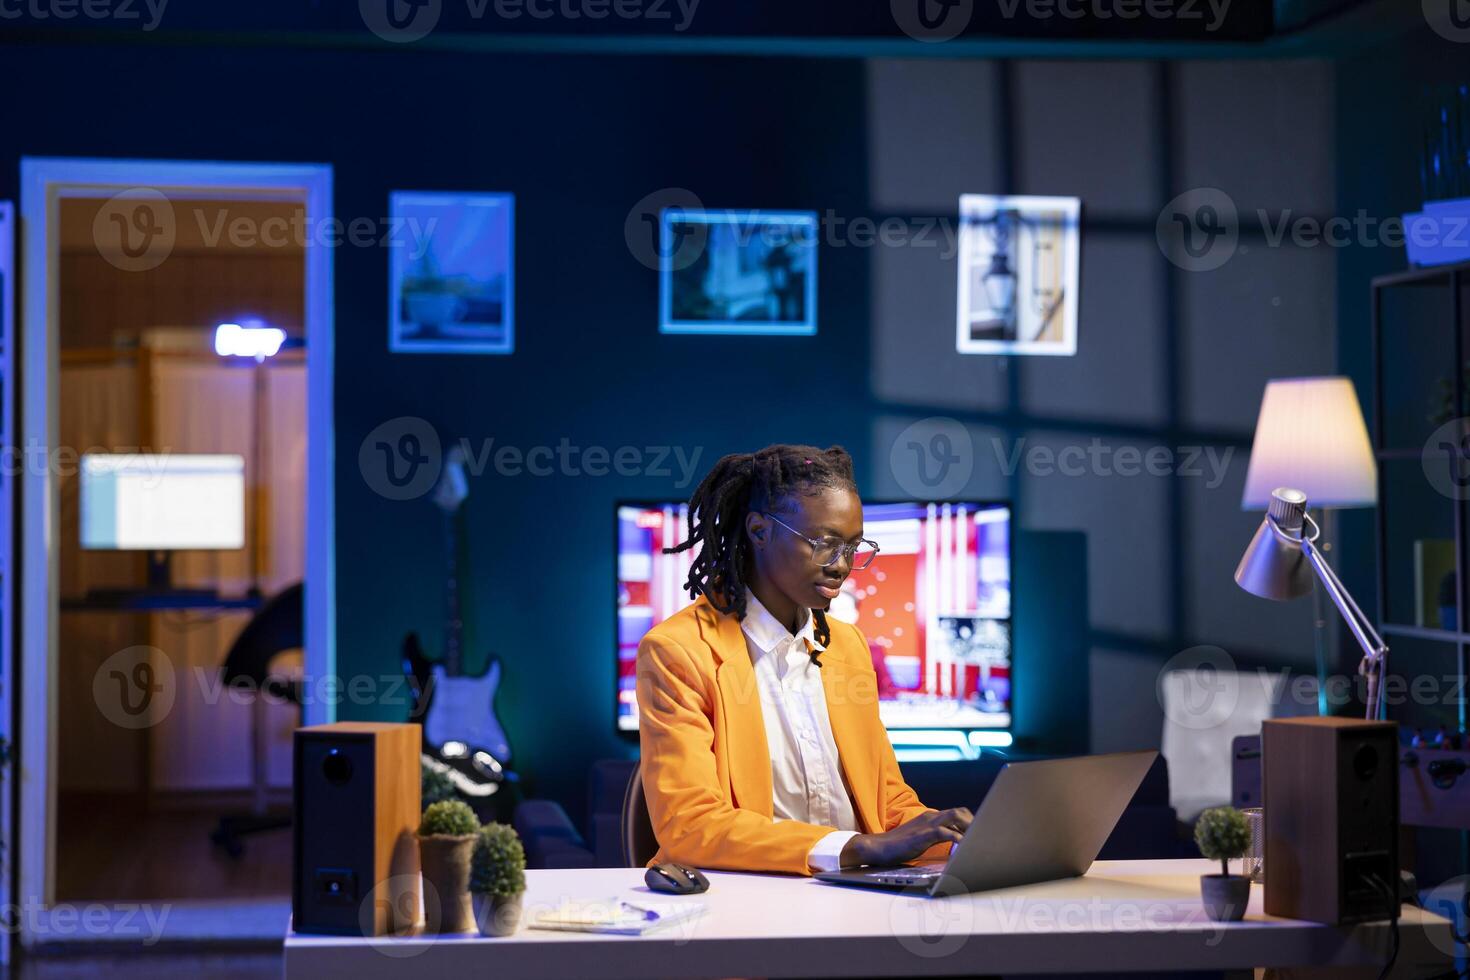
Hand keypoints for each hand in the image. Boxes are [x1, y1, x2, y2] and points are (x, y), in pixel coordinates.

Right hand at [839, 808, 972, 867]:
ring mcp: (926, 824)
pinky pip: (944, 832)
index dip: (970, 822)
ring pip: (955, 816)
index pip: (956, 813)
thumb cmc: (899, 846)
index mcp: (930, 817)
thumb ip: (937, 837)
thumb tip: (955, 843)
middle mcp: (930, 817)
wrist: (879, 848)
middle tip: (982, 837)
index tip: (980, 833)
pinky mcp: (922, 834)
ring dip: (968, 827)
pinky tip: (964, 847)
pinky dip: (957, 839)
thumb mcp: (922, 838)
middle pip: (959, 812)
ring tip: (977, 840)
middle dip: (973, 823)